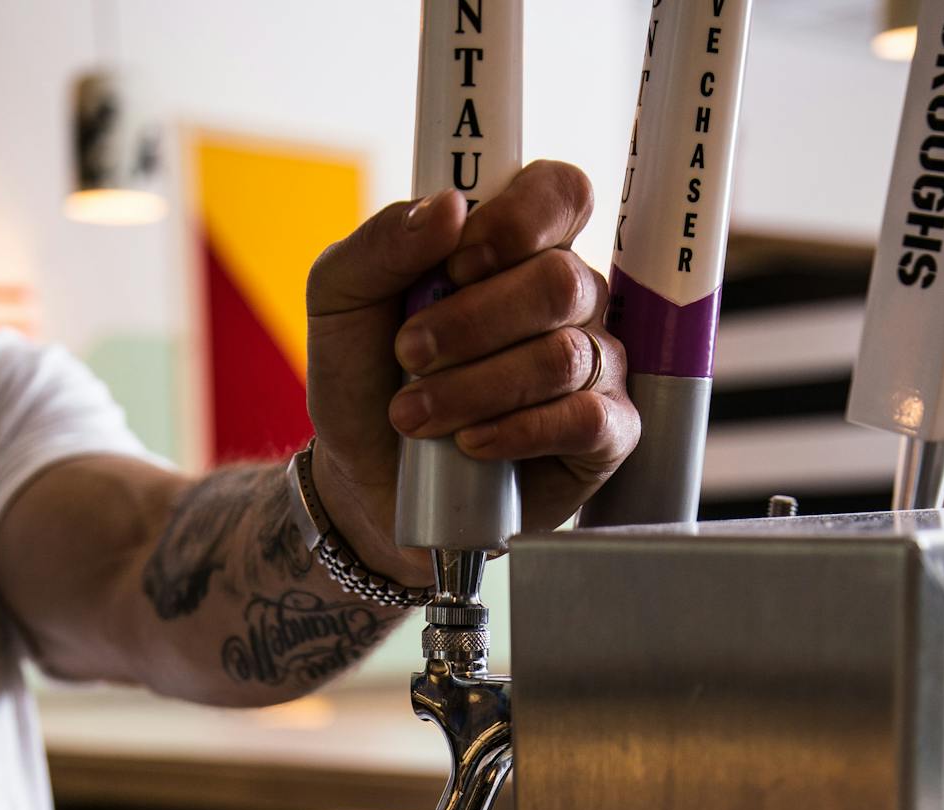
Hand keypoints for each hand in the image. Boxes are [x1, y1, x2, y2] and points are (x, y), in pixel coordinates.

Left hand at [306, 160, 638, 584]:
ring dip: (477, 387)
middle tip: (408, 355)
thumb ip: (382, 242)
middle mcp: (567, 299)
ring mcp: (592, 365)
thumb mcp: (340, 300)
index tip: (454, 266)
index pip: (560, 193)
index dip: (518, 220)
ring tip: (414, 416)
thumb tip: (450, 205)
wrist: (363, 481)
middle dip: (473, 323)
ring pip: (563, 356)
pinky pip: (586, 420)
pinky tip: (472, 444)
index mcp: (515, 246)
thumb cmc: (363, 381)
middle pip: (560, 281)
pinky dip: (520, 431)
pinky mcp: (603, 436)